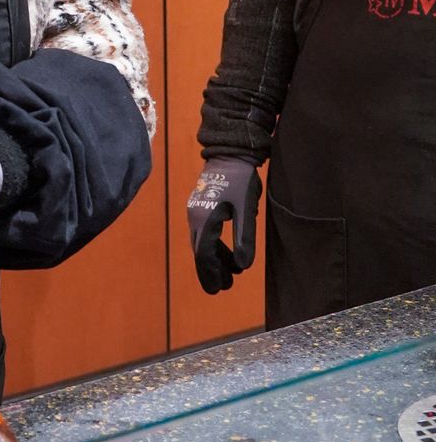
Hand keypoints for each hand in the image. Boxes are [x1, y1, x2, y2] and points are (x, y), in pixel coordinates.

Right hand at [187, 158, 261, 294]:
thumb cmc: (240, 180)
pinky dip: (215, 246)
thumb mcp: (246, 209)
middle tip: (224, 287)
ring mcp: (196, 211)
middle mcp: (195, 217)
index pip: (204, 254)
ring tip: (231, 272)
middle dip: (212, 270)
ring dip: (215, 259)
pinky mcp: (202, 206)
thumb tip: (244, 265)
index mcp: (204, 219)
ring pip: (203, 242)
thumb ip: (244, 237)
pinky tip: (228, 252)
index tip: (217, 290)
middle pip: (200, 251)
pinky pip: (205, 232)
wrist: (230, 152)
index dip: (210, 273)